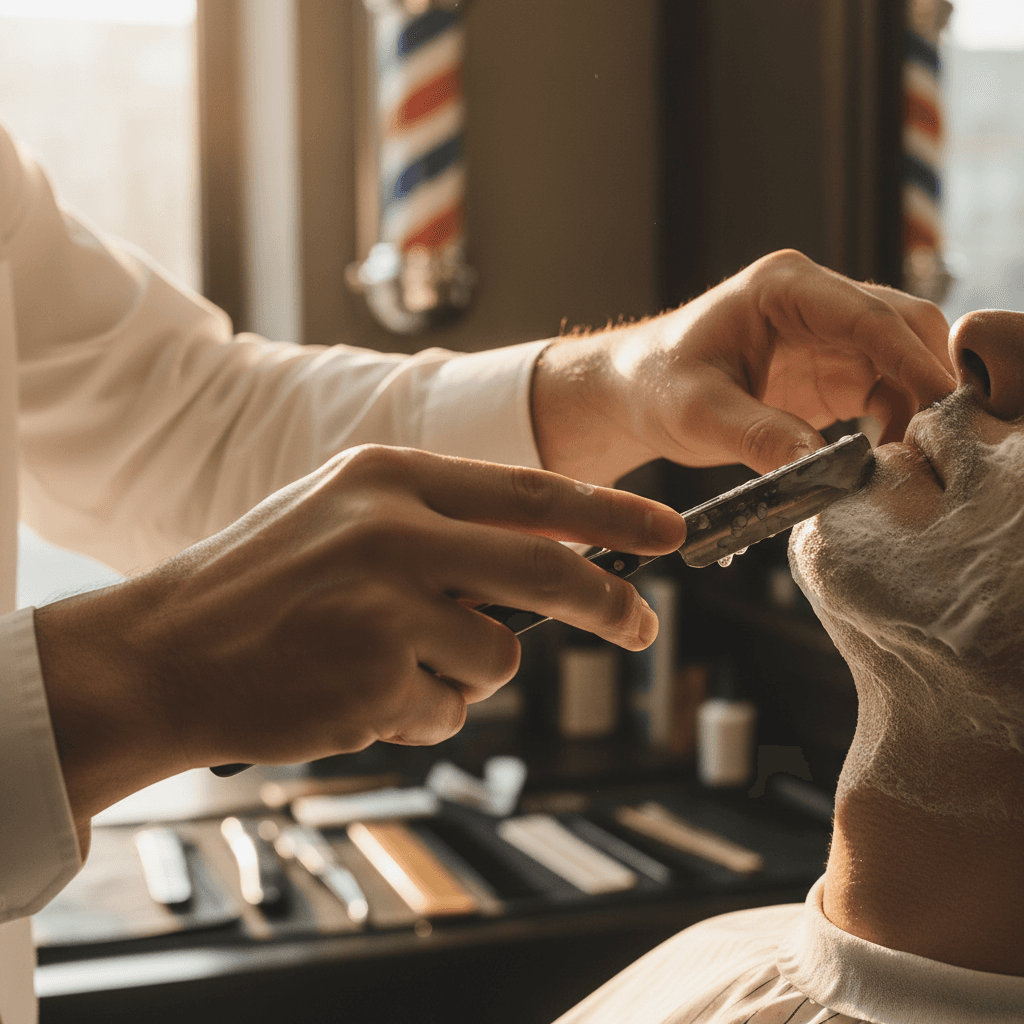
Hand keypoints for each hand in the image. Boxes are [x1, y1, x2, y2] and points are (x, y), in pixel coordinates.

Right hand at [35, 445, 686, 829]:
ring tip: (385, 663)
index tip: (666, 533)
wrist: (162, 653)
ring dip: (463, 673)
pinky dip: (418, 711)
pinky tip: (351, 693)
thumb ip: (443, 527)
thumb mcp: (348, 519)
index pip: (529, 490)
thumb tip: (546, 554)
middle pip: (547, 569)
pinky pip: (445, 709)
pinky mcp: (375, 680)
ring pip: (497, 656)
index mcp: (389, 478)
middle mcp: (394, 531)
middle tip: (638, 626)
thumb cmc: (261, 585)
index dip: (609, 514)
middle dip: (609, 603)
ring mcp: (386, 607)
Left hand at [534, 249, 955, 479]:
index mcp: (783, 287)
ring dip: (916, 406)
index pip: (868, 315)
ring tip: (913, 461)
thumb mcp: (696, 412)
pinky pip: (884, 389)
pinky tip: (889, 459)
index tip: (945, 404)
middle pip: (902, 327)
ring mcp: (826, 334)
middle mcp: (814, 299)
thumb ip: (756, 435)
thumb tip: (820, 467)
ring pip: (902, 359)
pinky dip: (897, 421)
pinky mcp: (829, 370)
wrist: (635, 392)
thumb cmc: (654, 385)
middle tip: (939, 443)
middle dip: (928, 381)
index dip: (912, 359)